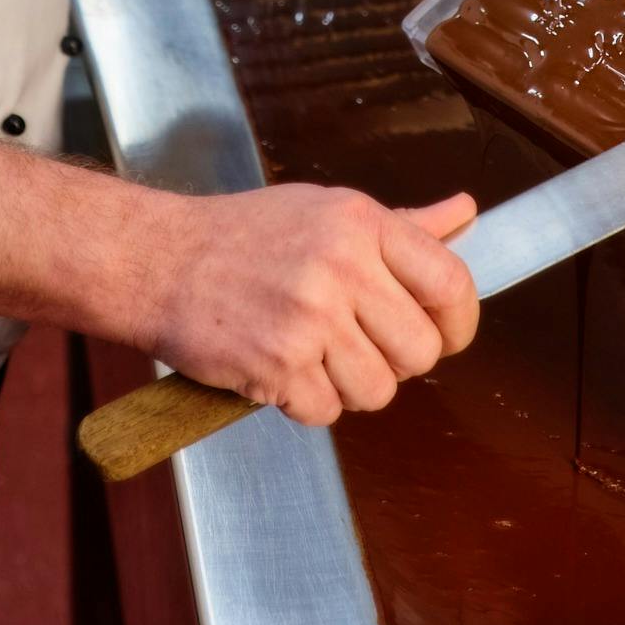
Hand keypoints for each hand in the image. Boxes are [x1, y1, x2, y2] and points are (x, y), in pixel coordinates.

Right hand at [143, 182, 478, 426]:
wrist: (159, 260)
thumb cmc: (244, 235)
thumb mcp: (327, 212)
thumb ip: (402, 227)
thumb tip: (466, 214)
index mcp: (361, 223)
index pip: (450, 283)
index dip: (458, 323)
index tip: (443, 334)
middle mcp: (341, 267)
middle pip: (420, 352)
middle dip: (397, 362)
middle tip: (360, 345)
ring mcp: (309, 318)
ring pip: (377, 391)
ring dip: (349, 386)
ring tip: (313, 353)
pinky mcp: (277, 365)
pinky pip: (326, 411)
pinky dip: (305, 401)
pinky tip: (279, 367)